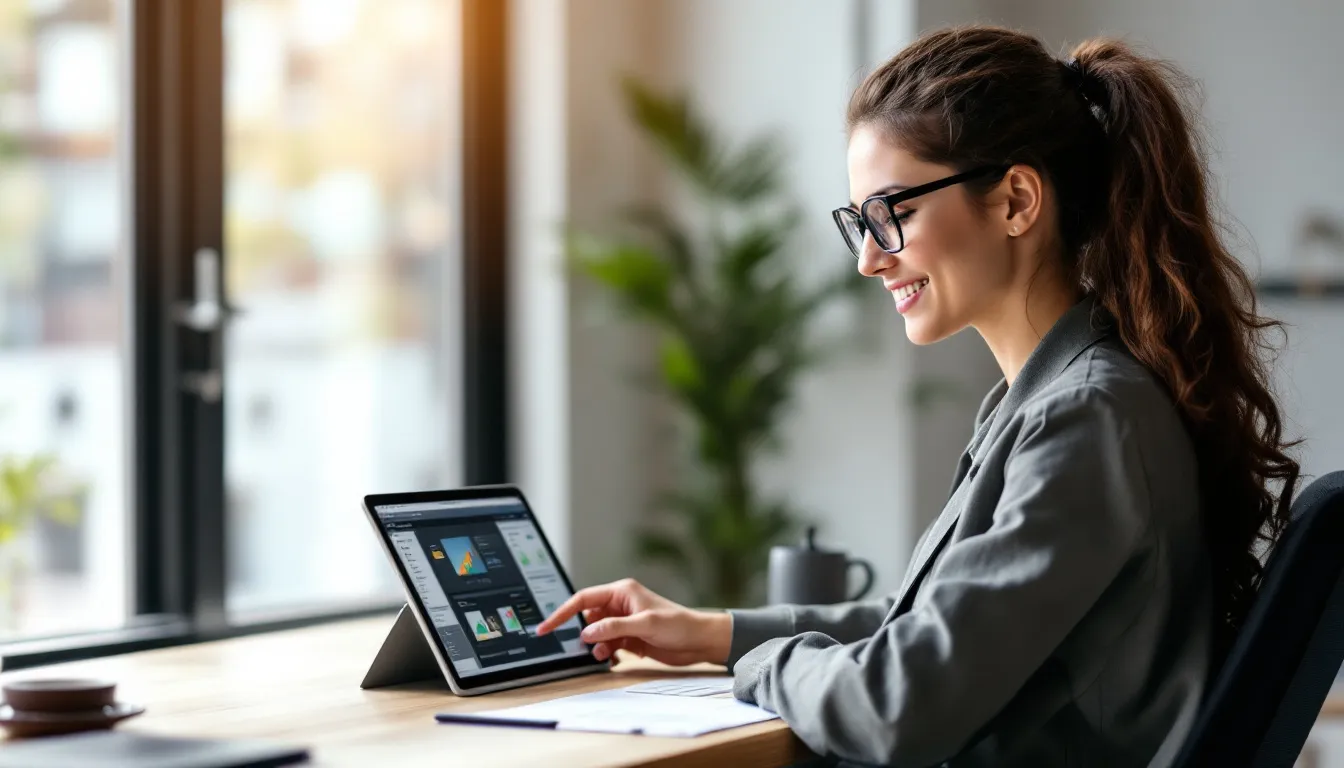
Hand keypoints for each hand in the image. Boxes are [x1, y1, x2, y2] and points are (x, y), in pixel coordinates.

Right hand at [535, 578, 732, 666]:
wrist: (699, 641)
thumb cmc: (678, 624)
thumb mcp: (644, 624)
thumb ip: (614, 628)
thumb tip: (586, 633)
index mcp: (621, 592)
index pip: (584, 599)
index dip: (563, 612)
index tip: (546, 627)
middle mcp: (619, 605)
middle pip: (588, 618)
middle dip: (582, 633)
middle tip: (581, 647)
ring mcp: (624, 622)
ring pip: (597, 634)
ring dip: (596, 646)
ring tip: (605, 655)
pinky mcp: (629, 638)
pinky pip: (608, 645)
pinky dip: (607, 653)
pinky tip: (615, 659)